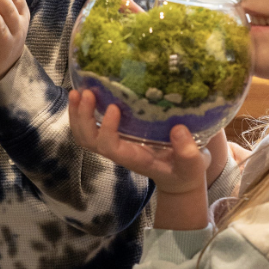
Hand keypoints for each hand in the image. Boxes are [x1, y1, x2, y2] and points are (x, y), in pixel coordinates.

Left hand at [69, 89, 210, 229]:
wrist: (178, 176)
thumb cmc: (184, 170)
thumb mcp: (192, 165)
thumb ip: (187, 153)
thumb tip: (179, 129)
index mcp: (134, 158)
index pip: (110, 148)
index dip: (107, 129)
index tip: (114, 108)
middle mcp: (119, 151)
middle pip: (89, 140)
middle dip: (83, 118)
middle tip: (86, 93)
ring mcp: (114, 143)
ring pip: (85, 134)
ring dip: (77, 114)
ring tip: (76, 91)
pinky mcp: (115, 134)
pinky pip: (91, 126)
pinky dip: (83, 111)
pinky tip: (84, 93)